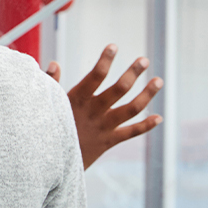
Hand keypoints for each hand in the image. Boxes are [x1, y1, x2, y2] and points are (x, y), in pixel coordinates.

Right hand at [48, 44, 163, 168]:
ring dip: (147, 95)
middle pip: (119, 89)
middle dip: (133, 73)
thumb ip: (52, 83)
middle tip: (144, 60)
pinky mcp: (109, 141)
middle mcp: (94, 111)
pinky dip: (145, 126)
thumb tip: (55, 63)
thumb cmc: (48, 128)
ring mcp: (104, 127)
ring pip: (131, 109)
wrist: (51, 162)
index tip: (114, 46)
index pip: (95, 75)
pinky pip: (131, 133)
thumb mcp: (48, 104)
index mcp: (78, 99)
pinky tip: (159, 118)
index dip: (105, 60)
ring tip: (158, 81)